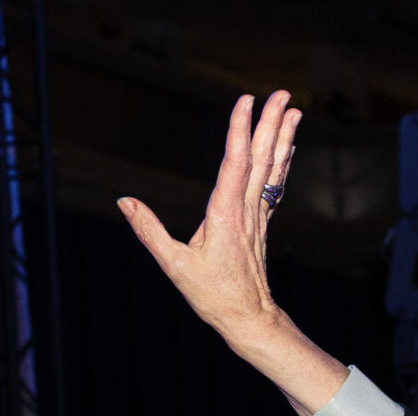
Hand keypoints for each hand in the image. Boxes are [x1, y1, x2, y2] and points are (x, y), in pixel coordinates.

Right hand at [119, 93, 349, 415]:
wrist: (249, 319)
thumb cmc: (213, 296)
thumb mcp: (174, 265)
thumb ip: (149, 230)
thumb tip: (124, 202)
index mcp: (225, 214)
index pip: (235, 162)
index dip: (241, 129)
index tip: (246, 100)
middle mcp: (246, 210)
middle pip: (261, 158)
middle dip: (271, 123)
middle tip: (283, 94)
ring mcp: (257, 216)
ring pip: (272, 169)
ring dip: (283, 138)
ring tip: (293, 110)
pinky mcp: (260, 224)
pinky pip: (274, 186)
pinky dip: (281, 163)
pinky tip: (288, 148)